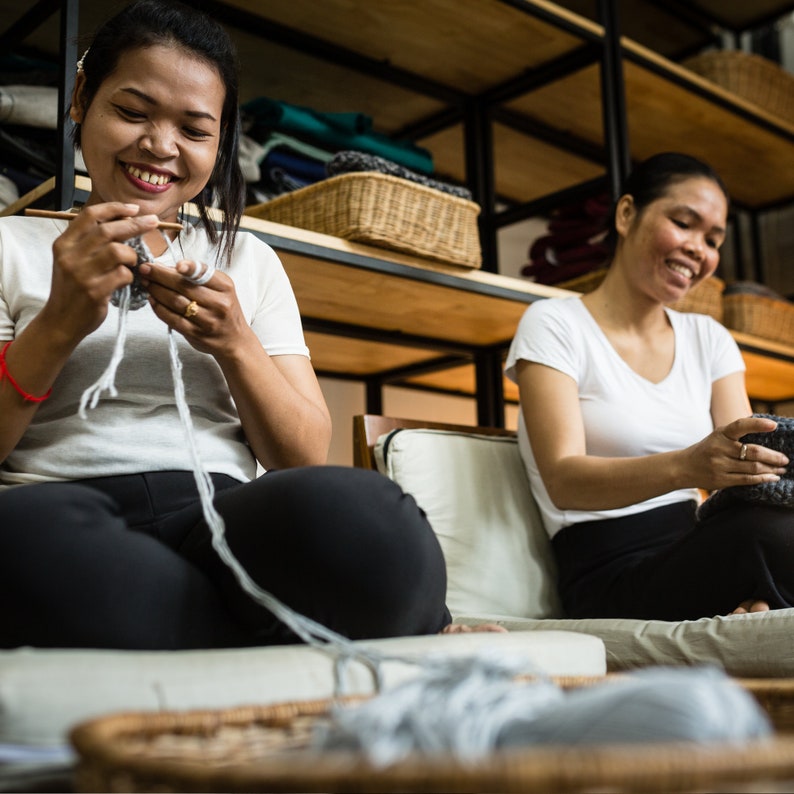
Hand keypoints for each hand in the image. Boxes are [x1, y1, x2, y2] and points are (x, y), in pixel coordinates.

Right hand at [44, 202, 159, 340]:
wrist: (61, 321)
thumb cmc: (73, 289)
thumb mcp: (72, 261)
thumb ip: (90, 243)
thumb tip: (124, 222)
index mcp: (64, 243)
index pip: (90, 216)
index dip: (115, 208)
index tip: (134, 209)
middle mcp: (70, 255)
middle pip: (108, 231)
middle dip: (135, 225)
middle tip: (153, 223)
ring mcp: (82, 274)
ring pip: (118, 251)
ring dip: (132, 256)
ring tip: (132, 263)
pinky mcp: (94, 291)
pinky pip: (122, 275)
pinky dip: (130, 276)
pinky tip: (125, 281)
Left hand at [140, 258, 252, 355]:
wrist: (234, 340)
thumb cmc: (224, 310)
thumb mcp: (222, 289)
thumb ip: (199, 276)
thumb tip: (167, 266)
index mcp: (225, 288)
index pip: (204, 273)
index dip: (189, 267)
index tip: (174, 264)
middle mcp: (218, 304)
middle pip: (184, 286)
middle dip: (160, 275)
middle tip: (145, 268)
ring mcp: (207, 321)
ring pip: (176, 301)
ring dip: (156, 290)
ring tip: (146, 282)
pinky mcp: (196, 334)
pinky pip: (173, 319)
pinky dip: (159, 308)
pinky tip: (152, 300)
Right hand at [683, 415, 788, 490]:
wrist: (683, 467)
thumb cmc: (707, 449)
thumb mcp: (718, 437)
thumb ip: (737, 434)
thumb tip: (767, 432)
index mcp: (720, 434)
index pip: (740, 426)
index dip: (758, 425)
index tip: (774, 425)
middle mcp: (719, 449)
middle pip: (753, 452)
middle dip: (773, 456)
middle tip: (785, 459)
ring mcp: (719, 466)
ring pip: (753, 468)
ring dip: (771, 469)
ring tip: (781, 469)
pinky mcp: (721, 480)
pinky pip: (747, 480)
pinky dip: (762, 479)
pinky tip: (772, 477)